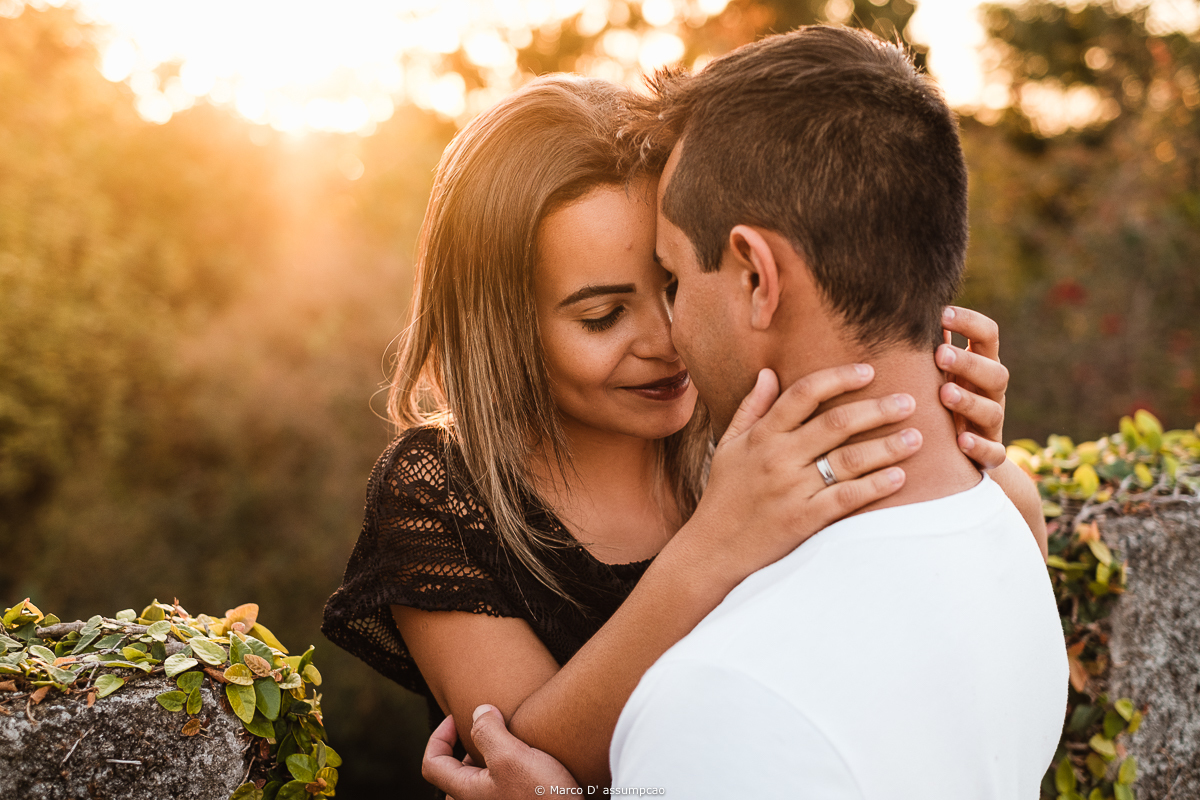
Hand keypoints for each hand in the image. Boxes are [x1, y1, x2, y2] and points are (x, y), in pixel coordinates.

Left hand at [423, 705, 580, 799]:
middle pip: (454, 774)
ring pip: (478, 782)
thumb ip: (488, 731)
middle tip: (487, 729)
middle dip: (465, 748)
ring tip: (509, 743)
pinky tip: (527, 761)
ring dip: (487, 760)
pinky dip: (503, 771)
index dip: (438, 736)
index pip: (431, 764)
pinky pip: (499, 789)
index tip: (457, 717)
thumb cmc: (542, 798)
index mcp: (466, 793)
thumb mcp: (511, 757)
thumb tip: (478, 713)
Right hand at [690, 363, 918, 578]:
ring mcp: (791, 490)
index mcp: (761, 436)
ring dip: (888, 446)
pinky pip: (847, 498)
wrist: (712, 550)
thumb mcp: (728, 446)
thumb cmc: (724, 495)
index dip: (838, 378)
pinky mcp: (803, 520)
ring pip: (849, 460)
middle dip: (878, 409)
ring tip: (916, 438)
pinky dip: (875, 486)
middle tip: (908, 401)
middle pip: (836, 423)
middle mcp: (777, 458)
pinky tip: (899, 477)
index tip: (868, 370)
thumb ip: (751, 408)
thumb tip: (768, 372)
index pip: (804, 394)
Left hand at [937, 306, 1008, 469]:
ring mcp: (991, 425)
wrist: (959, 455)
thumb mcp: (932, 372)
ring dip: (969, 401)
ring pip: (993, 411)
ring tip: (945, 394)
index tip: (943, 312)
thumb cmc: (935, 400)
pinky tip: (961, 441)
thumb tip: (894, 307)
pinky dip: (980, 447)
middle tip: (940, 354)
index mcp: (979, 366)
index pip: (988, 336)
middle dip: (968, 363)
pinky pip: (993, 453)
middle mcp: (990, 393)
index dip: (971, 322)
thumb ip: (924, 345)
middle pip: (995, 372)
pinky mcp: (989, 455)